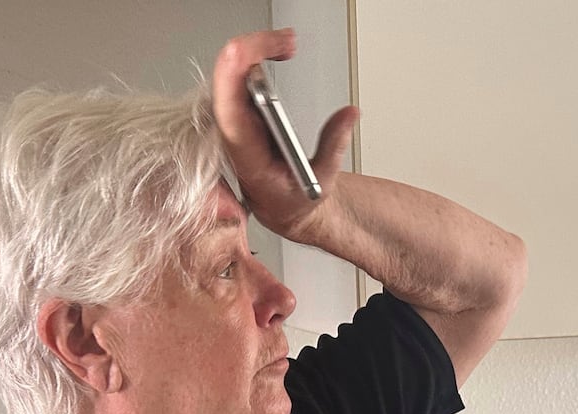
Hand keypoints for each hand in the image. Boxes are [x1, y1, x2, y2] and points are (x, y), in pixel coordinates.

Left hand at [211, 29, 358, 243]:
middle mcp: (235, 134)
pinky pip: (237, 77)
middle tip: (286, 42)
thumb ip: (334, 146)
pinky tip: (274, 47)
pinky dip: (254, 56)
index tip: (246, 54)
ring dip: (256, 50)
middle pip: (228, 83)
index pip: (230, 112)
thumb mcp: (322, 180)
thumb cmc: (293, 200)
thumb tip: (349, 114)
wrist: (283, 208)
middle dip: (253, 52)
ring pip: (231, 76)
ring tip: (285, 42)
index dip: (232, 77)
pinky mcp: (242, 111)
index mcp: (246, 156)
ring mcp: (237, 121)